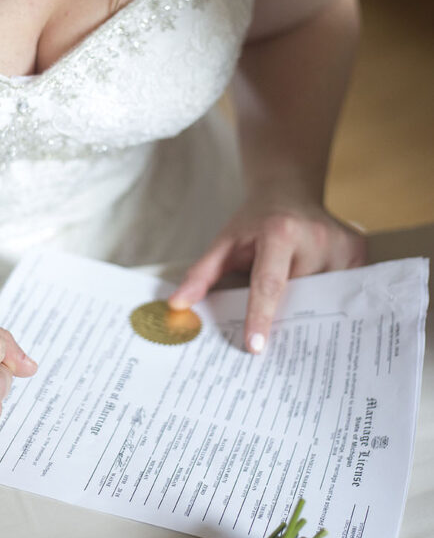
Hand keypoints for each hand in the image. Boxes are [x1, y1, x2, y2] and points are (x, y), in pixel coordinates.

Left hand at [168, 193, 365, 353]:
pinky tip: (317, 304)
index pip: (269, 283)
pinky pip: (342, 290)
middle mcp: (316, 236)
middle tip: (273, 347)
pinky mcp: (359, 251)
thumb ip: (201, 274)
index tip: (255, 347)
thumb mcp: (224, 242)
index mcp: (280, 231)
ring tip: (295, 318)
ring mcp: (343, 244)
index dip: (260, 316)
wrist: (288, 190)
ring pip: (323, 298)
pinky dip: (326, 302)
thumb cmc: (253, 222)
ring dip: (307, 311)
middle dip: (285, 319)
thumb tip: (177, 305)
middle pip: (299, 295)